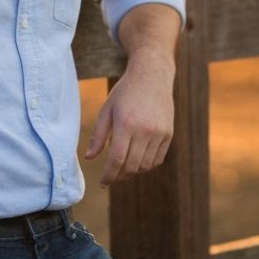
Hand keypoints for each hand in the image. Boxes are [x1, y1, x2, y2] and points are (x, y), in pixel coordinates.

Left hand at [84, 61, 173, 187]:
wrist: (152, 75)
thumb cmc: (125, 92)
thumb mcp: (107, 109)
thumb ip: (98, 135)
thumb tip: (89, 157)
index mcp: (126, 123)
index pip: (116, 159)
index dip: (108, 175)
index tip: (102, 183)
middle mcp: (144, 130)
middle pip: (131, 166)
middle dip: (119, 175)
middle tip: (112, 175)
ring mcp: (159, 133)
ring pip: (145, 166)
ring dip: (133, 171)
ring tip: (124, 166)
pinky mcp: (169, 134)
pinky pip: (158, 159)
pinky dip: (147, 165)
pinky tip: (138, 159)